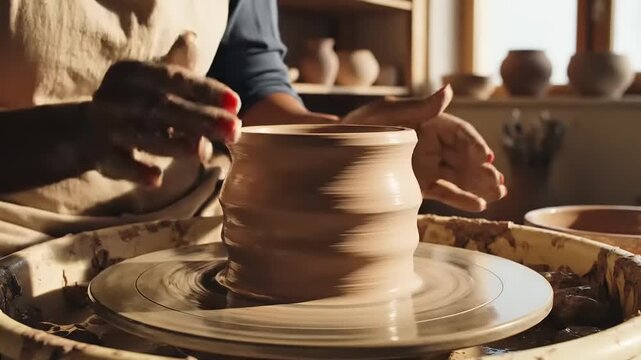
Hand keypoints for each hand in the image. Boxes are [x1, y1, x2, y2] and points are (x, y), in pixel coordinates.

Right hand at [86, 32, 241, 186]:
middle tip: (234, 131)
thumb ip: (177, 66)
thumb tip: (192, 39)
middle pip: (163, 107)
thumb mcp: (150, 79)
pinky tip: (157, 179)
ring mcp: (106, 126)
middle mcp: (116, 96)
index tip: (236, 104)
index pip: (173, 78)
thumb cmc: (131, 101)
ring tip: (205, 151)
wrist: (83, 129)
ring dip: (174, 144)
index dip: (206, 90)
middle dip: (201, 119)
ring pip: (143, 136)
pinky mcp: (99, 154)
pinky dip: (136, 170)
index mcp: (132, 72)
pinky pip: (118, 163)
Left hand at [343, 85, 505, 211]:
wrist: (337, 152)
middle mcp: (433, 145)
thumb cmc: (360, 126)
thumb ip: (420, 107)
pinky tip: (479, 204)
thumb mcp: (387, 114)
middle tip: (501, 183)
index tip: (486, 158)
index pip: (460, 133)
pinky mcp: (421, 185)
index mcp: (430, 123)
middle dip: (484, 170)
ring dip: (480, 185)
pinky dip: (461, 198)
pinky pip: (446, 192)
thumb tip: (449, 90)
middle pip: (466, 157)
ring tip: (499, 194)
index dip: (475, 145)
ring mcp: (428, 166)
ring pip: (461, 176)